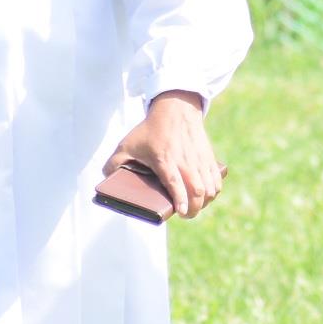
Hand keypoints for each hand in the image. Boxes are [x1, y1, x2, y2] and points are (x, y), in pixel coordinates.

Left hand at [106, 90, 221, 218]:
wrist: (175, 108)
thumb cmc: (150, 129)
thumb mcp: (128, 143)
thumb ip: (114, 162)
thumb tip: (106, 178)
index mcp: (164, 159)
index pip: (175, 183)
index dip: (180, 200)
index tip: (181, 212)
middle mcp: (184, 160)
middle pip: (197, 189)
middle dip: (195, 208)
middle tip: (187, 215)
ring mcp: (198, 159)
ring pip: (209, 186)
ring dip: (205, 201)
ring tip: (196, 207)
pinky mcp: (208, 157)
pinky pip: (216, 180)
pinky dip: (213, 191)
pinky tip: (206, 196)